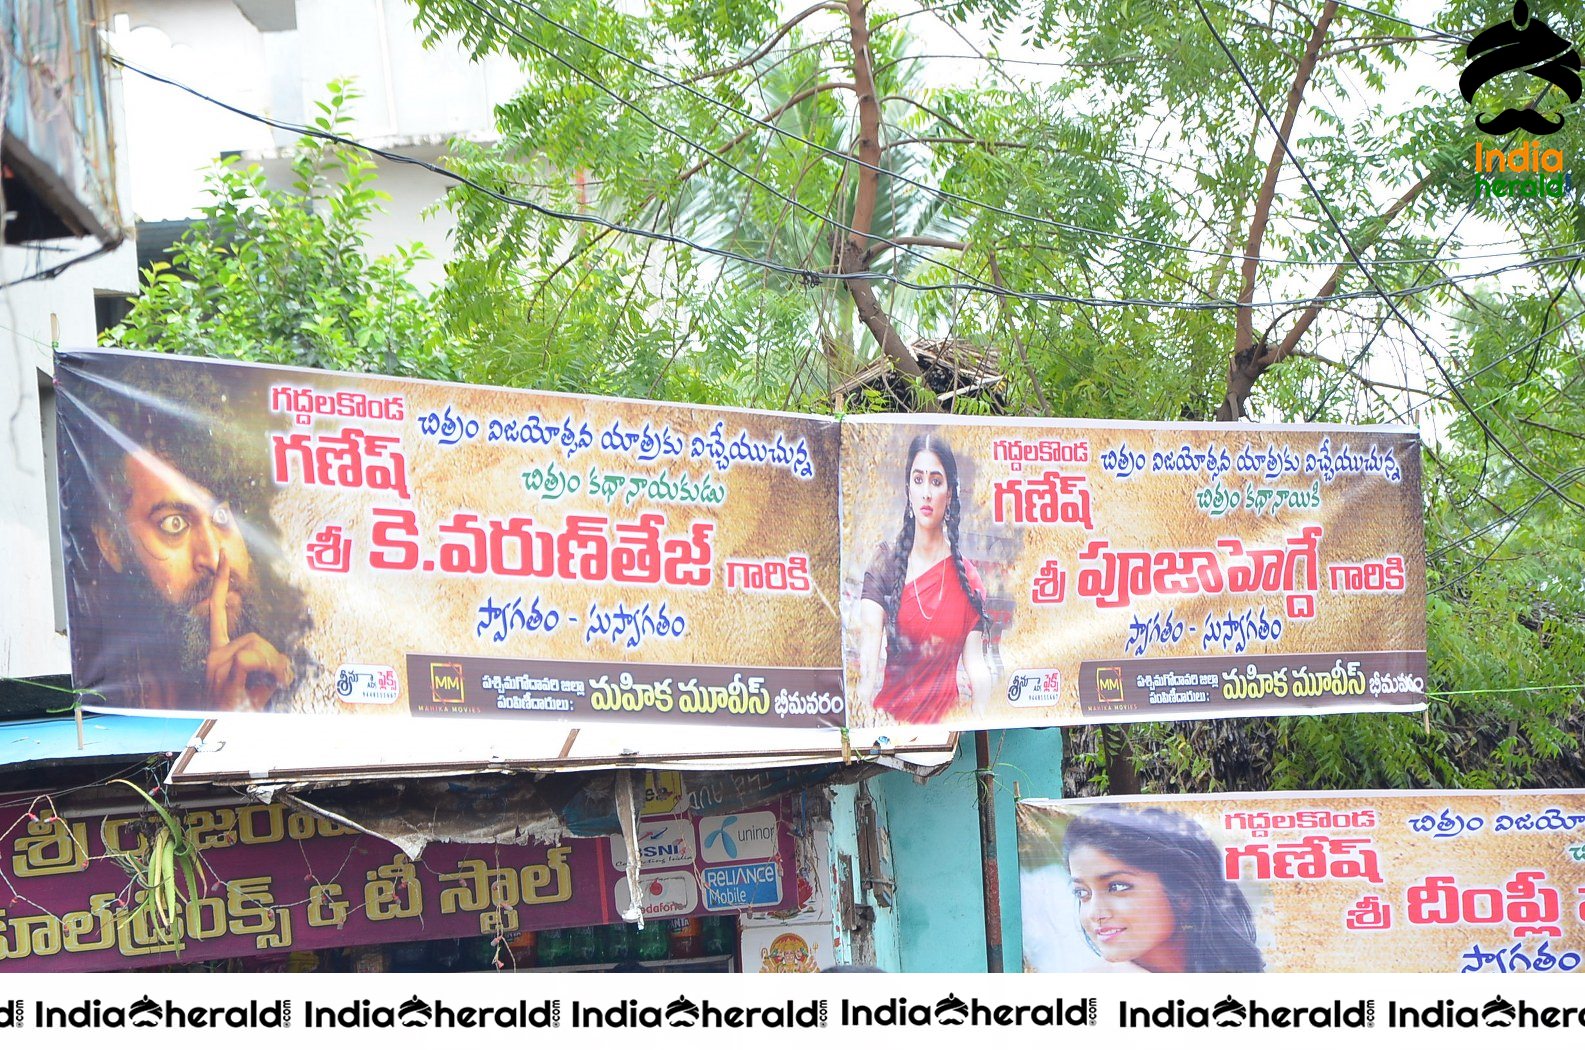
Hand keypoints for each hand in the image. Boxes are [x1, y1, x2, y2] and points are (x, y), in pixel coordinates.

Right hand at [205, 551, 292, 710]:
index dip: (221, 584)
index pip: (219, 611)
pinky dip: (267, 670)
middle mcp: (214, 655)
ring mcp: (216, 666)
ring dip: (272, 666)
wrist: (226, 731)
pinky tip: (270, 684)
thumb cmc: (244, 710)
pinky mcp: (222, 677)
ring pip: (255, 647)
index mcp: (219, 652)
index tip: (223, 558)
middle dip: (273, 656)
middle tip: (280, 679)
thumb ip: (270, 664)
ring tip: (272, 686)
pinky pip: (249, 660)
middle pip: (255, 636)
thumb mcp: (260, 683)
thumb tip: (286, 662)